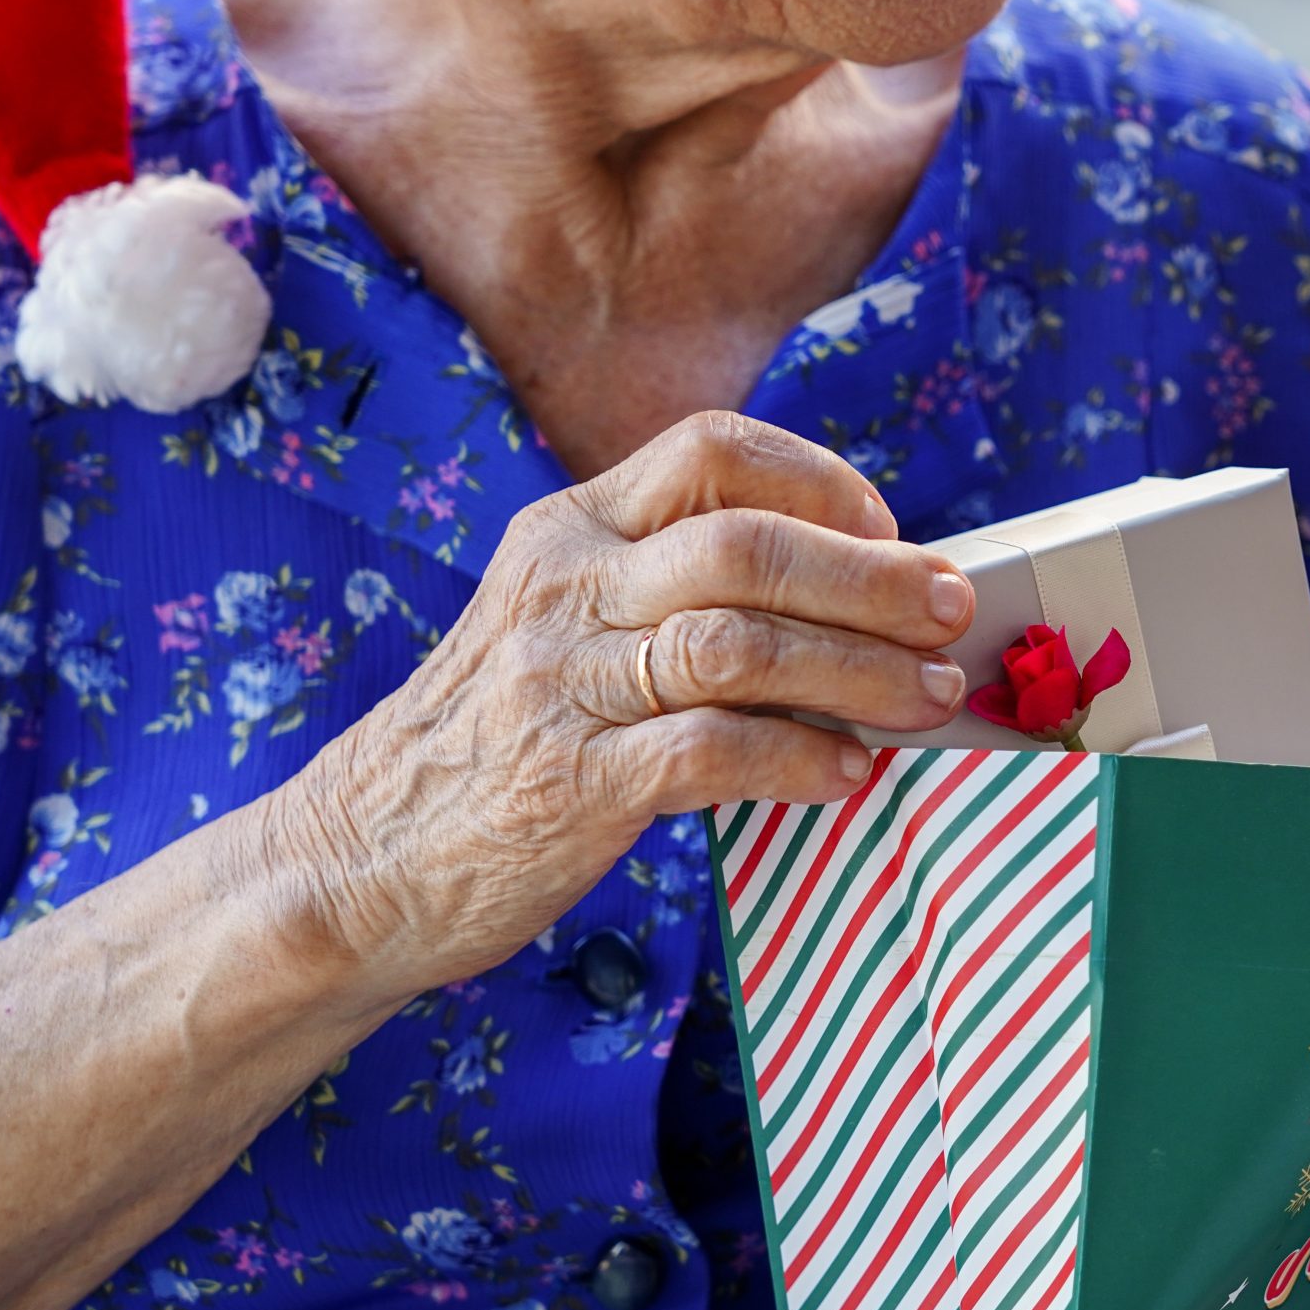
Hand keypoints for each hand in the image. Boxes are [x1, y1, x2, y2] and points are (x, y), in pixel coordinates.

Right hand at [272, 412, 976, 1002]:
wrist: (360, 860)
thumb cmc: (498, 741)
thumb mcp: (563, 623)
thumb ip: (674, 590)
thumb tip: (854, 590)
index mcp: (571, 530)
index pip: (710, 449)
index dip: (818, 480)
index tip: (890, 529)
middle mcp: (566, 589)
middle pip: (749, 546)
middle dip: (872, 579)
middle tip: (949, 613)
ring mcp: (562, 685)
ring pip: (743, 643)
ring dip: (859, 670)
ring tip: (927, 698)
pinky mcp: (569, 783)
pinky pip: (711, 750)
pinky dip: (798, 758)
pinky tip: (850, 773)